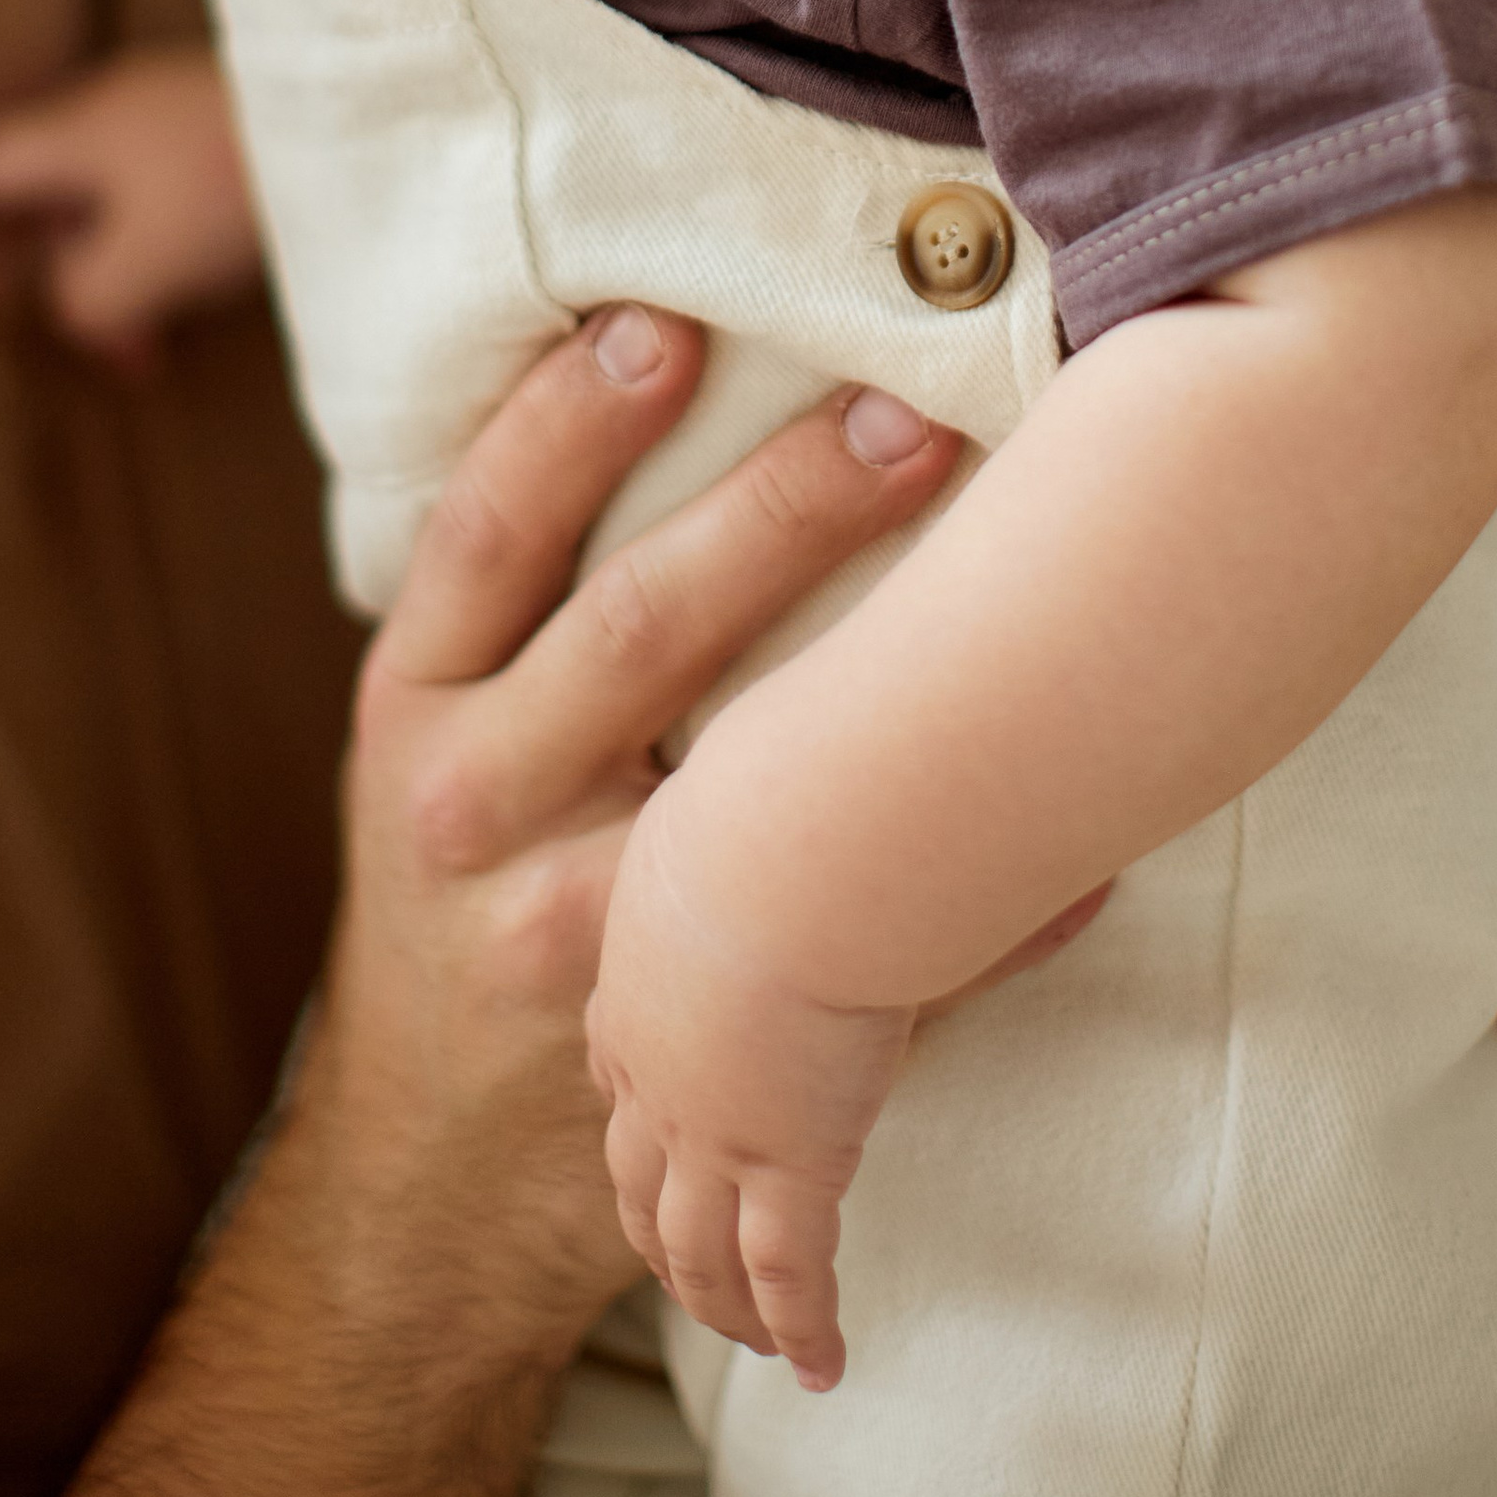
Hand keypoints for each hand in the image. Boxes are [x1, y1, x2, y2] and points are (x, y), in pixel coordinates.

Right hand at [0, 45, 260, 363]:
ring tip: (131, 349)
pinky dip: (151, 252)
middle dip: (15, 257)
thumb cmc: (229, 186)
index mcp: (57, 137)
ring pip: (101, 199)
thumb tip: (78, 303)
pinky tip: (186, 304)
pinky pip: (156, 195)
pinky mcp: (220, 127)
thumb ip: (81, 299)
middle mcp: (100, 113)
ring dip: (101, 271)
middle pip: (28, 186)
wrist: (355, 114)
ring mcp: (163, 113)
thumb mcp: (135, 268)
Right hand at [295, 326, 963, 1356]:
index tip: (668, 318)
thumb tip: (674, 363)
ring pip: (738, 787)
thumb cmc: (461, 891)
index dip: (572, 418)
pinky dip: (969, 900)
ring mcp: (568, 931)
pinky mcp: (667, 1041)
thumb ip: (523, 603)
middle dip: (783, 508)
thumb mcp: (437, 741)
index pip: (488, 527)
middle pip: (637, 623)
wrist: (423, 1178)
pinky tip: (1081, 839)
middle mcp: (476, 803)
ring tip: (1016, 583)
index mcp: (415, 701)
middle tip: (908, 410)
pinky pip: (838, 958)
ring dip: (881, 678)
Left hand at [589, 788, 911, 1393]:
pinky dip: (801, 1327)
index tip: (653, 1134)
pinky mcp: (788, 1166)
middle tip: (682, 1267)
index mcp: (642, 977)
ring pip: (701, 1243)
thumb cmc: (789, 788)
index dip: (640, 1109)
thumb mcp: (770, 798)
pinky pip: (790, 1273)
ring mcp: (718, 1127)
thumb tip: (882, 775)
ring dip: (719, 1297)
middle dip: (660, 1227)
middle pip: (641, 1174)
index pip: (625, 1064)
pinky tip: (822, 1364)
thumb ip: (823, 814)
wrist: (791, 842)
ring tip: (745, 1336)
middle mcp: (660, 1068)